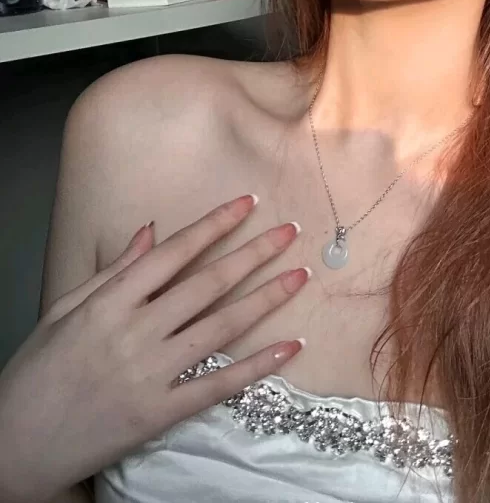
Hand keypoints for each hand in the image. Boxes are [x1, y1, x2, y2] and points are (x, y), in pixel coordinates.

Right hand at [0, 194, 309, 502]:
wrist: (15, 447)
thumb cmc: (36, 373)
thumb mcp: (65, 310)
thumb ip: (113, 271)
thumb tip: (152, 231)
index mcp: (109, 302)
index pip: (175, 253)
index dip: (214, 225)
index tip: (247, 203)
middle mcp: (134, 332)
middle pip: (208, 284)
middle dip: (254, 254)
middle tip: (290, 231)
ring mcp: (149, 374)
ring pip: (221, 328)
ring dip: (266, 299)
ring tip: (300, 277)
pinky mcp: (159, 413)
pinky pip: (217, 384)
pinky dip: (256, 366)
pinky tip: (289, 347)